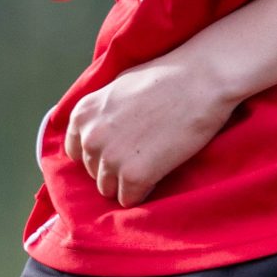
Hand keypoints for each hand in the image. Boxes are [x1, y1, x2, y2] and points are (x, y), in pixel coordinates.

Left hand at [62, 45, 239, 205]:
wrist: (201, 79)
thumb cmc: (165, 77)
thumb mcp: (117, 86)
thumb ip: (100, 111)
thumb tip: (92, 129)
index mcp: (82, 114)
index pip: (76, 151)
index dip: (98, 153)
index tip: (118, 148)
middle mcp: (90, 137)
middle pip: (93, 171)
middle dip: (114, 167)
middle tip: (142, 153)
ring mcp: (110, 158)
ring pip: (108, 189)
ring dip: (126, 183)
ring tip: (150, 164)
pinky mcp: (134, 176)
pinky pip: (129, 199)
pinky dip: (143, 192)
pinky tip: (158, 174)